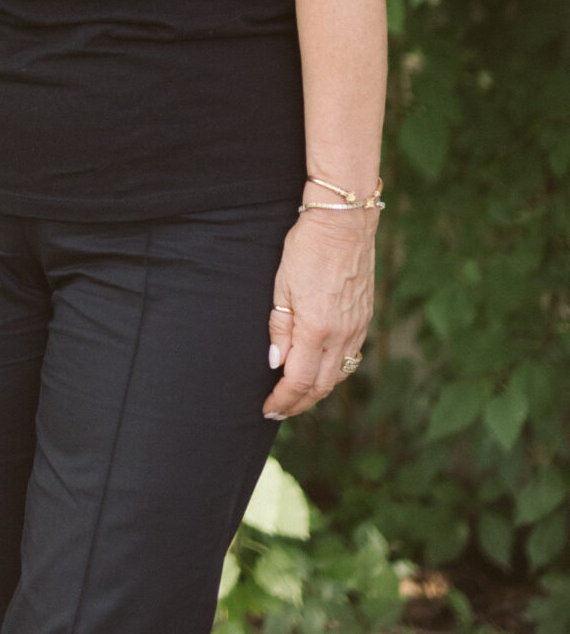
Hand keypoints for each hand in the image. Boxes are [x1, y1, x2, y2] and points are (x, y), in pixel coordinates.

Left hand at [264, 208, 377, 418]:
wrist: (343, 223)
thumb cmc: (306, 249)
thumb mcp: (282, 286)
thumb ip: (280, 327)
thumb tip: (276, 363)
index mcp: (317, 328)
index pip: (300, 380)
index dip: (283, 399)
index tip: (268, 408)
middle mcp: (342, 334)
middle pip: (322, 385)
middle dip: (299, 403)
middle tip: (278, 410)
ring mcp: (358, 327)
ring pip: (339, 375)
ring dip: (317, 391)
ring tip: (296, 396)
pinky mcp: (365, 318)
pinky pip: (350, 357)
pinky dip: (334, 371)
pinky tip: (320, 370)